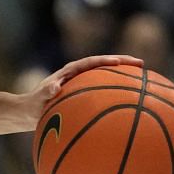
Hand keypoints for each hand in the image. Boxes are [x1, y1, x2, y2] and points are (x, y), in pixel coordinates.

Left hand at [11, 54, 142, 129]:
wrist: (29, 112)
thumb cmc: (33, 106)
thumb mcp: (38, 99)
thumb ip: (46, 93)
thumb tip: (54, 88)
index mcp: (69, 72)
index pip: (91, 62)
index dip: (105, 61)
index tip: (119, 62)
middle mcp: (78, 74)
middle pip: (104, 65)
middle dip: (123, 63)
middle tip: (141, 64)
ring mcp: (83, 83)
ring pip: (107, 76)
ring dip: (124, 76)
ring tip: (144, 79)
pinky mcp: (85, 93)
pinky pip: (104, 90)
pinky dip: (117, 92)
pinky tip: (131, 103)